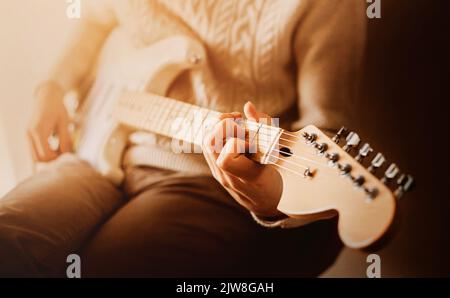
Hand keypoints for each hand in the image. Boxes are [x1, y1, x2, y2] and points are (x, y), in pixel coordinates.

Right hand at [27, 81, 71, 161]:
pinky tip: (54, 146)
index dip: (57, 158)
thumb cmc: (58, 109)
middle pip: (38, 159)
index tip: (67, 153)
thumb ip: (65, 141)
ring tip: (59, 149)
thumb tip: (67, 156)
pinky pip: (34, 151)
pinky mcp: (27, 135)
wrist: (47, 97)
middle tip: (63, 153)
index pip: (45, 155)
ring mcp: (26, 135)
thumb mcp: (65, 124)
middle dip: (51, 159)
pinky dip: (43, 153)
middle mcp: (29, 134)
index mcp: (38, 130)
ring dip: (47, 157)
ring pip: (34, 156)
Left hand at [202, 102, 284, 218]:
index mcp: (247, 177)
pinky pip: (207, 145)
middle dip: (224, 125)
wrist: (265, 200)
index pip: (226, 159)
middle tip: (240, 123)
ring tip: (236, 124)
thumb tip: (247, 106)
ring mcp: (219, 173)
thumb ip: (264, 127)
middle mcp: (229, 176)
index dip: (236, 143)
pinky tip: (232, 131)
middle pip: (210, 143)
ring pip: (206, 143)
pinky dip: (217, 132)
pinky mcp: (215, 168)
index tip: (251, 142)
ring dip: (219, 126)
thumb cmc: (276, 175)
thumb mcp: (278, 153)